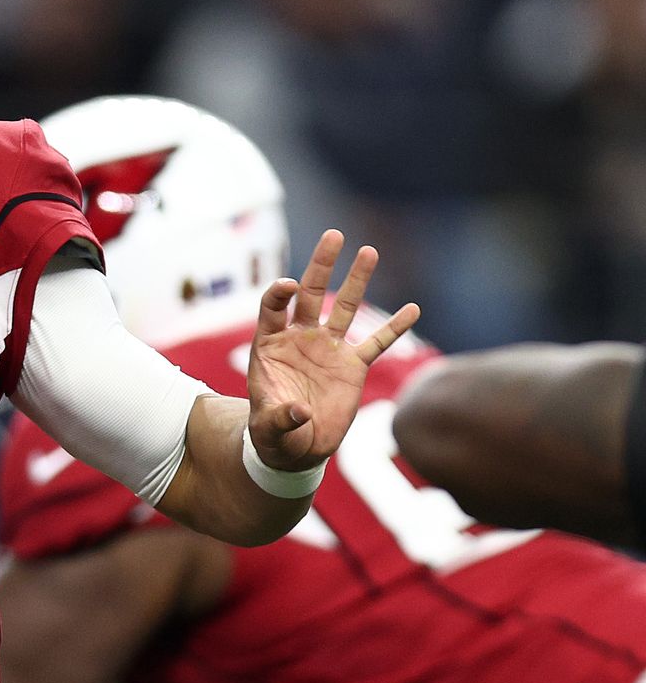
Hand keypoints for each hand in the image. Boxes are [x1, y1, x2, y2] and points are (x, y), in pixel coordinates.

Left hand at [248, 230, 419, 470]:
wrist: (296, 447)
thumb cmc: (273, 432)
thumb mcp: (269, 427)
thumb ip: (277, 418)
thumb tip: (297, 412)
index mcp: (270, 344)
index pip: (273, 306)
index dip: (279, 293)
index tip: (290, 286)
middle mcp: (299, 338)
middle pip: (309, 293)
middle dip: (321, 264)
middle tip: (334, 234)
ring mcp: (328, 349)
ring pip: (345, 308)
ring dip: (356, 280)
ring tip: (369, 251)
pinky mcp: (352, 366)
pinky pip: (376, 343)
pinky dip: (394, 327)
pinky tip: (413, 308)